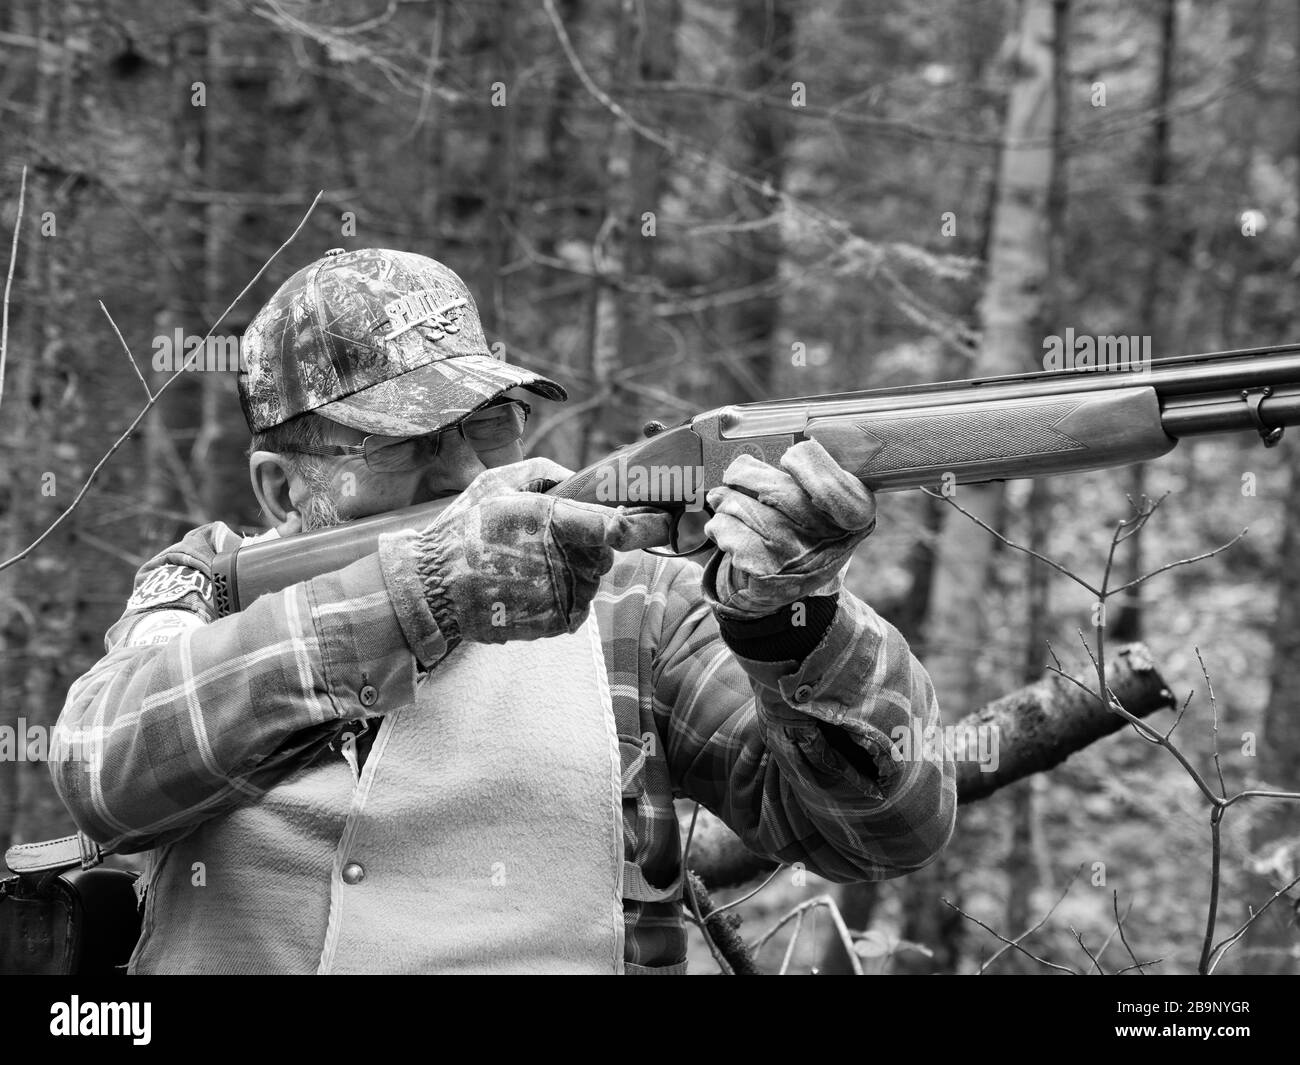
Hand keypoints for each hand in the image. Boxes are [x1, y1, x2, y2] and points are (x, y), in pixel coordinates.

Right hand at [415, 458, 670, 645]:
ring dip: (572, 572)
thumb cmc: (463, 531)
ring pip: (592, 579)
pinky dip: (562, 598)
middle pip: (604, 552)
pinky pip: (579, 606)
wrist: (432, 589)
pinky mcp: (558, 623)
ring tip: (526, 568)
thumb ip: (544, 474)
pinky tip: (528, 589)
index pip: (619, 528)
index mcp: (555, 521)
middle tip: (546, 542)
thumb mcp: (497, 483)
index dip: (646, 524)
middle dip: (587, 545)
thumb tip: (577, 478)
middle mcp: (566, 561)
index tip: (661, 520)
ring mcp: (563, 595)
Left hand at [703, 439, 876, 619]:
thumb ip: (811, 476)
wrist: (786, 586)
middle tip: (734, 473)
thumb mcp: (825, 506)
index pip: (829, 483)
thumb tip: (762, 444)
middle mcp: (830, 540)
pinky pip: (731, 535)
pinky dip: (719, 525)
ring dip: (727, 500)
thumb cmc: (803, 532)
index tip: (787, 457)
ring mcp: (798, 559)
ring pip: (749, 511)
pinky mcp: (767, 575)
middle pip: (778, 492)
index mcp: (855, 514)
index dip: (804, 463)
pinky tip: (721, 526)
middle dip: (746, 476)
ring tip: (721, 499)